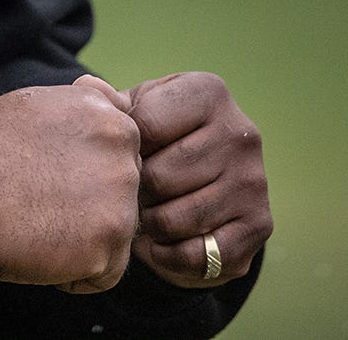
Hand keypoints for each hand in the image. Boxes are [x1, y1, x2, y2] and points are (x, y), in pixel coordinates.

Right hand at [0, 75, 140, 292]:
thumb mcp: (36, 101)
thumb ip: (83, 100)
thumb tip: (109, 94)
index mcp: (111, 118)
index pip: (122, 153)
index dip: (88, 168)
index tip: (57, 174)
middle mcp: (123, 155)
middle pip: (122, 192)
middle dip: (93, 202)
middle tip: (45, 202)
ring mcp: (120, 202)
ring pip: (116, 230)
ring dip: (86, 237)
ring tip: (42, 227)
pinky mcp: (108, 247)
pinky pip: (107, 272)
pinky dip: (79, 273)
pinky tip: (46, 254)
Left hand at [122, 72, 270, 287]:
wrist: (207, 179)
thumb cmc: (159, 137)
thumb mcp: (137, 109)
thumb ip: (110, 102)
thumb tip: (88, 89)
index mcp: (208, 92)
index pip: (142, 126)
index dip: (119, 149)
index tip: (117, 155)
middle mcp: (240, 132)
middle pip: (159, 177)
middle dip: (134, 192)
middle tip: (127, 194)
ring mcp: (253, 180)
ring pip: (175, 219)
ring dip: (148, 226)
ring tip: (140, 215)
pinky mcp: (259, 224)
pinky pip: (197, 255)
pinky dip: (167, 257)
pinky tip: (158, 243)